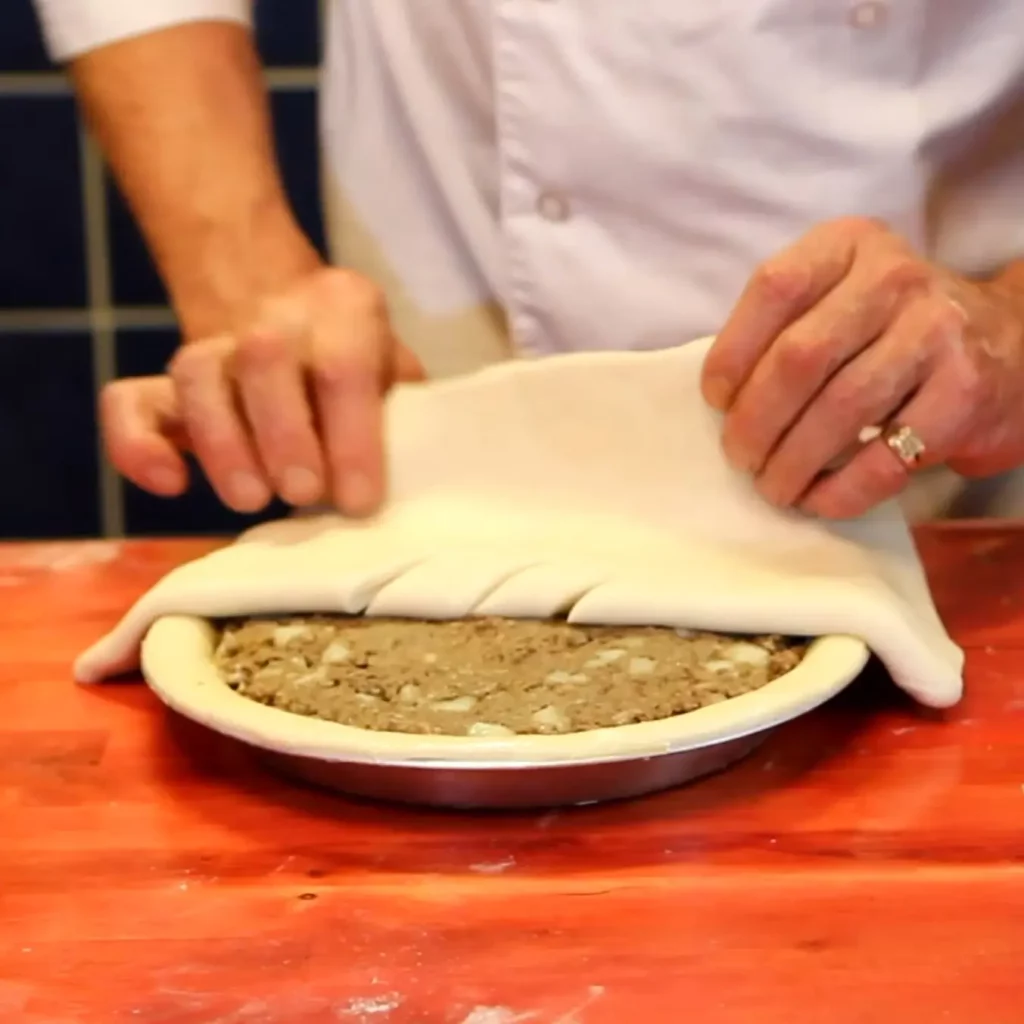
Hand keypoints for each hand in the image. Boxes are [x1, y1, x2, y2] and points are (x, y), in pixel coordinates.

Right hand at [101, 267, 424, 514]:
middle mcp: (274, 317)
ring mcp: (213, 346)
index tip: (359, 500)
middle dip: (285, 434)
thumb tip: (417, 488)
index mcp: (345, 308)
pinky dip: (136, 444)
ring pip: (197, 375)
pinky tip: (170, 484)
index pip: (345, 364)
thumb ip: (405, 418)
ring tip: (251, 499)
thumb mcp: (398, 375)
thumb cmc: (360, 366)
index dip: (352, 436)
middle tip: (304, 494)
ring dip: (222, 443)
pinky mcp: (166, 383)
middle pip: (264, 358)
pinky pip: (129, 401)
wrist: (289, 312)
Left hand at [700, 217, 1023, 517]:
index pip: (773, 289)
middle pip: (800, 357)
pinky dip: (841, 489)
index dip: (732, 352)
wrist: (1010, 342)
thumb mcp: (843, 294)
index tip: (715, 400)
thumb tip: (726, 400)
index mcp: (850, 245)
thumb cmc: (895, 326)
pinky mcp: (964, 393)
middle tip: (740, 457)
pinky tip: (817, 500)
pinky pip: (886, 456)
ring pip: (839, 409)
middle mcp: (895, 278)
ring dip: (793, 461)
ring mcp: (936, 333)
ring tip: (773, 486)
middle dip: (755, 421)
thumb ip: (789, 324)